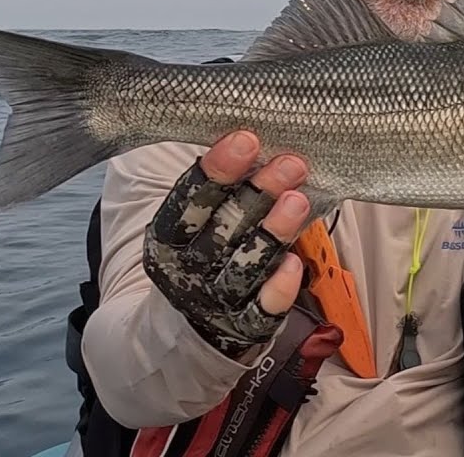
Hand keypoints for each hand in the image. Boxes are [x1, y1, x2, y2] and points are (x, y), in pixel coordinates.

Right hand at [142, 130, 313, 356]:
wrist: (184, 326)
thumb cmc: (203, 250)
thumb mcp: (196, 220)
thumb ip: (222, 185)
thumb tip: (256, 135)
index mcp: (165, 238)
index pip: (188, 201)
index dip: (217, 170)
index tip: (246, 140)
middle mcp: (185, 271)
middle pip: (221, 230)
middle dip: (257, 194)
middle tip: (290, 163)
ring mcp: (214, 302)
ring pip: (244, 267)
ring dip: (272, 233)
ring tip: (298, 201)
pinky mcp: (242, 329)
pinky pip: (262, 311)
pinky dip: (278, 288)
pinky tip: (295, 264)